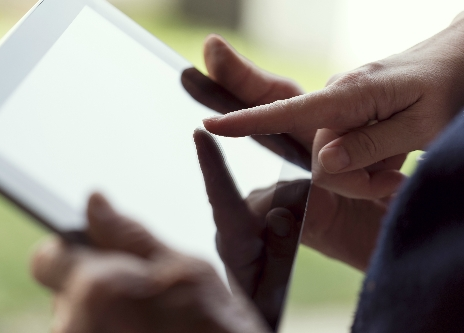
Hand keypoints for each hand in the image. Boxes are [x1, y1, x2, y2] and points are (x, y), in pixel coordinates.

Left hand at [31, 194, 269, 332]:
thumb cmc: (214, 325)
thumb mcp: (184, 268)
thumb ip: (130, 234)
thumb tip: (95, 202)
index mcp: (97, 289)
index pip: (47, 258)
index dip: (70, 250)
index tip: (95, 254)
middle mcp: (75, 326)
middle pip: (63, 289)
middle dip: (93, 283)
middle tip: (139, 292)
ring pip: (76, 318)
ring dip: (101, 313)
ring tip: (145, 320)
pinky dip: (108, 330)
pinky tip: (140, 332)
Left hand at [194, 129, 307, 329]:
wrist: (261, 312)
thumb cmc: (264, 307)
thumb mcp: (277, 290)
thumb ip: (280, 254)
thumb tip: (280, 215)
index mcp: (233, 244)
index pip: (222, 201)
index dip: (212, 165)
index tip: (199, 133)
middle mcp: (236, 224)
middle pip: (272, 200)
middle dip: (298, 217)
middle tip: (299, 252)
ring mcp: (248, 217)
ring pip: (285, 200)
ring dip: (300, 220)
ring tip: (295, 252)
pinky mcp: (258, 214)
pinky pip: (285, 203)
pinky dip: (298, 215)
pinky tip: (295, 233)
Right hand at [203, 13, 463, 198]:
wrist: (460, 62)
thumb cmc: (450, 89)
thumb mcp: (421, 127)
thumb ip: (369, 146)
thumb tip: (323, 161)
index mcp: (348, 96)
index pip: (285, 111)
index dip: (245, 120)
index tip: (208, 123)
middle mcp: (335, 99)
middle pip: (319, 155)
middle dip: (352, 178)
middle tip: (394, 179)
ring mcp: (339, 108)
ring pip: (333, 159)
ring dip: (366, 172)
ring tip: (400, 165)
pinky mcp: (346, 116)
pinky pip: (343, 150)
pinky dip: (367, 163)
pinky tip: (391, 158)